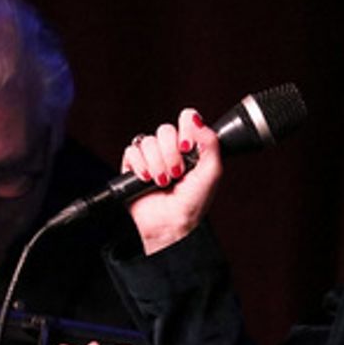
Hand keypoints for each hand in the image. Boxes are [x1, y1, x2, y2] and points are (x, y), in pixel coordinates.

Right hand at [121, 108, 221, 254]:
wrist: (171, 224)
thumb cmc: (193, 203)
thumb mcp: (212, 172)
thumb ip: (210, 142)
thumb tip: (197, 120)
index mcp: (191, 148)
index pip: (186, 119)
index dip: (185, 128)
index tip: (187, 147)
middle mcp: (171, 149)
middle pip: (165, 129)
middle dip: (171, 153)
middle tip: (177, 172)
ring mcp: (151, 157)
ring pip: (148, 141)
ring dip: (157, 164)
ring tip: (163, 182)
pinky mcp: (133, 166)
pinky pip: (132, 151)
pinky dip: (140, 166)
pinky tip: (147, 180)